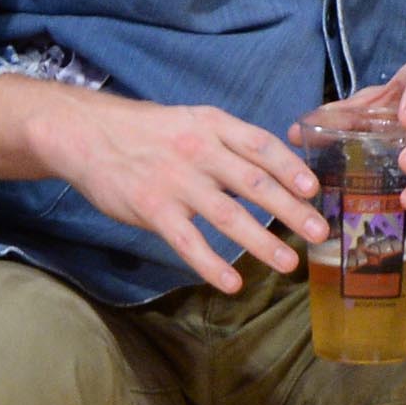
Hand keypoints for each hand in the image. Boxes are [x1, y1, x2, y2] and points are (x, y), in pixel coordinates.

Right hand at [34, 90, 328, 294]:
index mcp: (212, 125)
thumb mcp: (192, 121)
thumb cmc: (148, 131)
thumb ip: (230, 141)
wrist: (86, 134)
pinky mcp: (152, 209)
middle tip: (319, 233)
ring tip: (288, 264)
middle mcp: (199, 151)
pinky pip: (188, 242)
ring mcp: (176, 181)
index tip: (314, 189)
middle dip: (291, 210)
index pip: (261, 145)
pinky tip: (233, 283)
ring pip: (228, 215)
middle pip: (254, 183)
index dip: (290, 168)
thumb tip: (276, 167)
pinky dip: (212, 264)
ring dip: (261, 242)